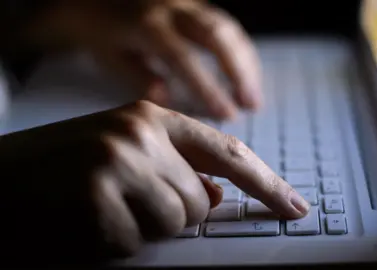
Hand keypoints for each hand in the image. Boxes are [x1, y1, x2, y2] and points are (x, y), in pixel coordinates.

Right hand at [0, 100, 307, 263]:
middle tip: (122, 201)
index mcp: (150, 116)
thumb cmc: (61, 169)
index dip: (266, 182)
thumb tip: (216, 194)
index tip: (295, 205)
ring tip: (100, 208)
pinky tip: (82, 221)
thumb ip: (175, 169)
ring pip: (175, 223)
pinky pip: (135, 242)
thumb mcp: (122, 154)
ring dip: (142, 227)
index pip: (227, 151)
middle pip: (200, 200)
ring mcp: (118, 160)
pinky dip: (112, 243)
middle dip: (171, 213)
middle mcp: (139, 131)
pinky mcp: (96, 195)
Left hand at [26, 0, 261, 119]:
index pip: (184, 58)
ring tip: (253, 97)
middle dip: (239, 72)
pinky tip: (246, 74)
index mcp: (147, 25)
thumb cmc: (101, 31)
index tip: (227, 115)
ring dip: (246, 63)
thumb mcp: (109, 57)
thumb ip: (138, 77)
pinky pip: (226, 24)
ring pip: (227, 28)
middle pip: (217, 36)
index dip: (208, 88)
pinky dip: (241, 51)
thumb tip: (167, 97)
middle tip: (251, 105)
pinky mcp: (196, 4)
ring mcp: (187, 3)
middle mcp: (172, 9)